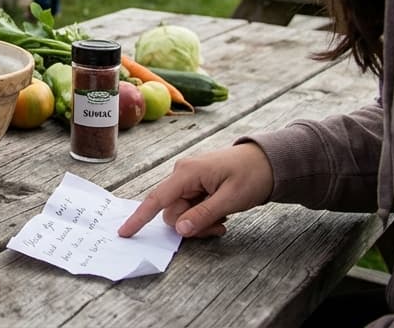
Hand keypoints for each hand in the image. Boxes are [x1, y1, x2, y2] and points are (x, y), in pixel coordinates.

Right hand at [117, 143, 274, 238]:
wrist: (269, 161)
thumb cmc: (252, 175)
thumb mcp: (231, 199)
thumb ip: (203, 215)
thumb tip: (180, 230)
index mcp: (187, 173)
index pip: (157, 198)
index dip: (140, 217)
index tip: (124, 232)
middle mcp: (182, 175)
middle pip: (172, 212)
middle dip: (191, 226)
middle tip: (218, 228)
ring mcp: (188, 181)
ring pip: (181, 214)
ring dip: (200, 223)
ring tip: (223, 220)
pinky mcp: (195, 186)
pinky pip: (190, 209)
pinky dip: (203, 217)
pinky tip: (221, 214)